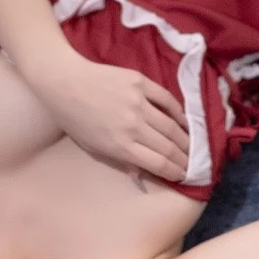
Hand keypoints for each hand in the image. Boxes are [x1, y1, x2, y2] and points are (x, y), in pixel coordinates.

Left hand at [34, 48, 190, 181]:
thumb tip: (143, 174)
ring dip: (185, 138)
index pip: (157, 163)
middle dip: (184, 158)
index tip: (184, 176)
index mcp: (120, 146)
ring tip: (193, 146)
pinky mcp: (141, 83)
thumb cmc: (74, 119)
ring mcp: (139, 103)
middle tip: (193, 164)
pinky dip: (179, 112)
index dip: (175, 172)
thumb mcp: (92, 148)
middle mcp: (133, 126)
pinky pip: (166, 99)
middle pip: (168, 146)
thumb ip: (119, 162)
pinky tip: (185, 121)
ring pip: (171, 125)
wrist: (65, 83)